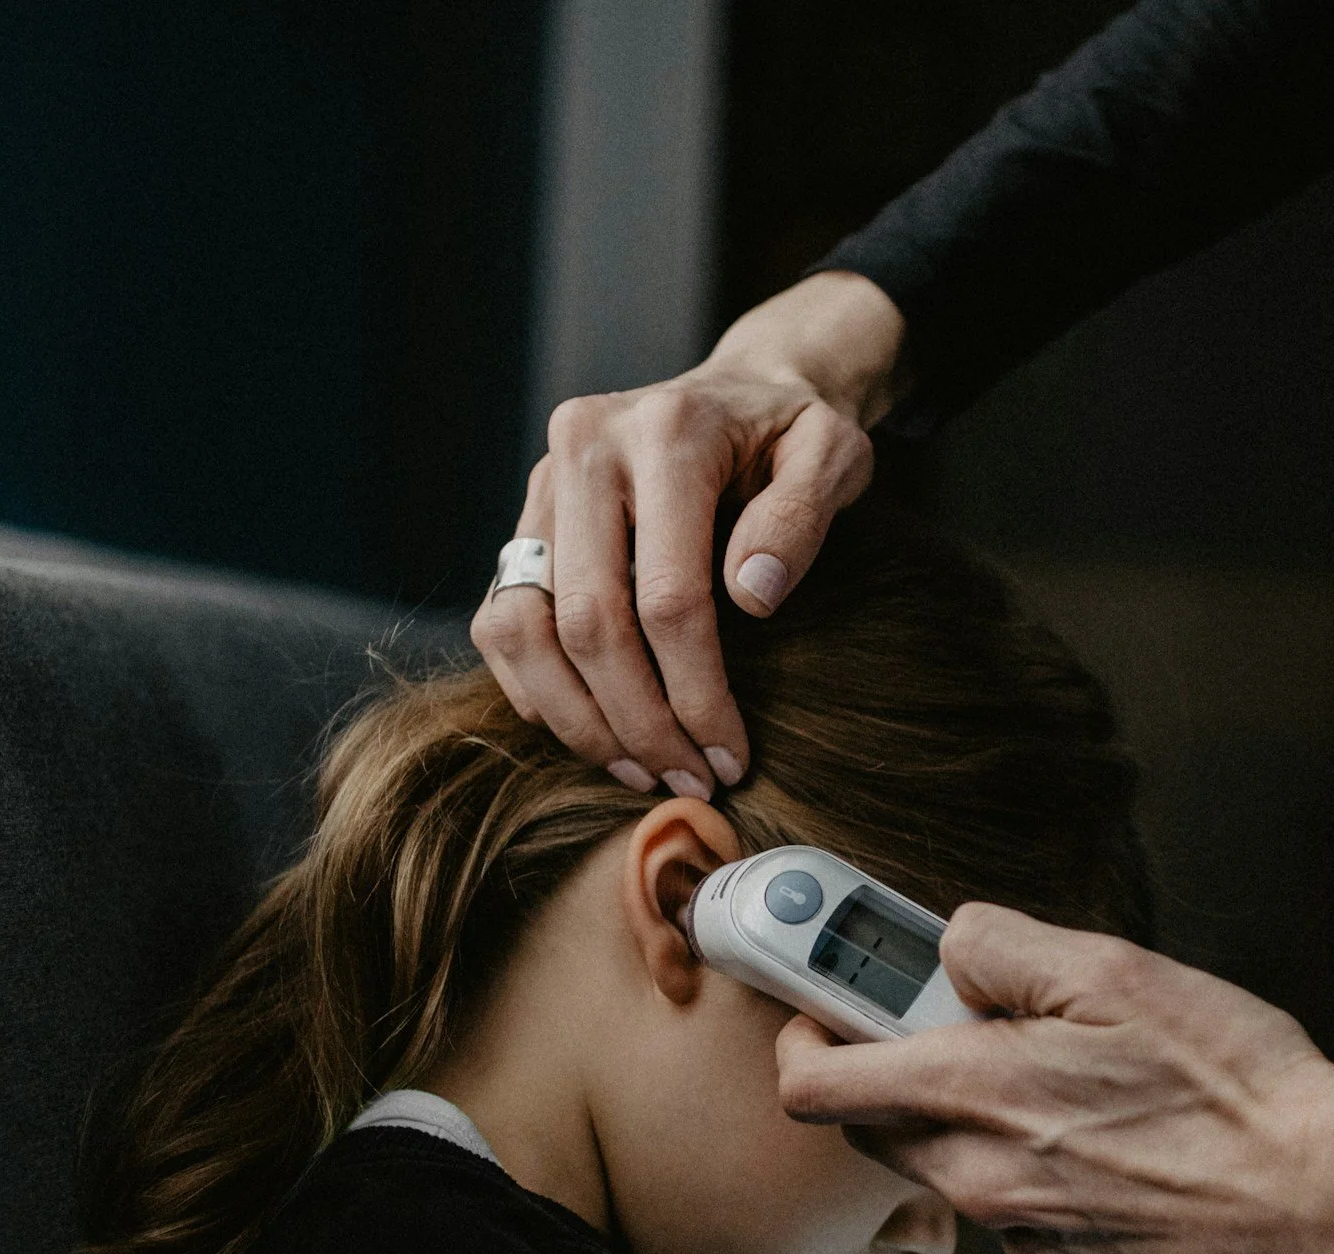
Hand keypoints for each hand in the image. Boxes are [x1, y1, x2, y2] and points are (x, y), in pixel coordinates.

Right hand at [476, 271, 904, 795]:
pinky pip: (500, 624)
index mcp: (664, 433)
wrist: (743, 391)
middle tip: (688, 781)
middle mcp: (582, 448)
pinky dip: (538, 692)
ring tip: (641, 771)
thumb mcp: (833, 453)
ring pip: (523, 631)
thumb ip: (802, 515)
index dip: (696, 694)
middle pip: (585, 623)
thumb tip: (750, 597)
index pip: (666, 597)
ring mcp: (540, 485)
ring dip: (578, 721)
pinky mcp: (523, 521)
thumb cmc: (793, 434)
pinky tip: (600, 733)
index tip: (730, 755)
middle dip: (637, 723)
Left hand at [780, 904, 1333, 1253]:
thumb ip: (1004, 948)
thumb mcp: (1115, 972)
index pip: (816, 1087)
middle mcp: (984, 1184)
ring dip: (977, 1121)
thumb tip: (949, 947)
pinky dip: (1041, 1169)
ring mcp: (1031, 1240)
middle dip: (892, 1072)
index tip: (822, 1002)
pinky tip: (1120, 1137)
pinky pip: (1025, 1211)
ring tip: (1070, 1074)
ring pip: (957, 1171)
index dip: (802, 1035)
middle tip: (956, 1020)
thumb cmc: (1235, 1084)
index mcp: (974, 1100)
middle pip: (877, 1132)